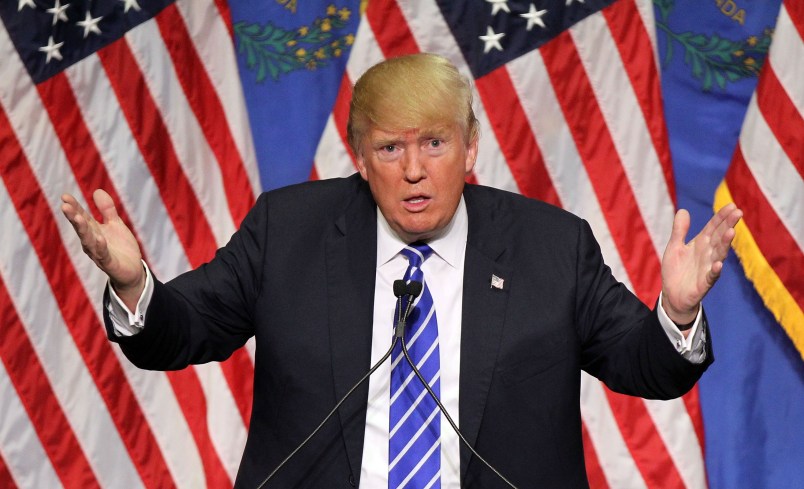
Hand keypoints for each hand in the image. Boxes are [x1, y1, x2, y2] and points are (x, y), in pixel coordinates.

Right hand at [61, 190, 144, 307]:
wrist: (132, 270)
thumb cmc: (120, 247)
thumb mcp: (115, 224)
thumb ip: (107, 209)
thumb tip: (97, 190)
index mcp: (93, 231)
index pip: (81, 217)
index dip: (74, 207)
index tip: (64, 196)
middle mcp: (92, 242)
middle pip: (81, 228)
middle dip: (73, 216)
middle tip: (65, 205)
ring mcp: (99, 253)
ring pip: (88, 240)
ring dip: (83, 230)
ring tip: (78, 218)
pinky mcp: (109, 263)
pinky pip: (103, 254)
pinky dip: (100, 246)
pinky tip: (99, 238)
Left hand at [661, 203, 742, 324]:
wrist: (672, 295)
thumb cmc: (676, 270)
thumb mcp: (674, 247)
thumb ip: (679, 231)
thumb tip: (683, 210)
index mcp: (700, 244)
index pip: (713, 227)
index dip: (721, 217)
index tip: (731, 205)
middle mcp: (707, 254)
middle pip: (719, 237)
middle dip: (728, 225)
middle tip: (738, 212)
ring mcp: (708, 268)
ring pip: (719, 254)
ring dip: (725, 244)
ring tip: (731, 232)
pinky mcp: (704, 283)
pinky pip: (711, 276)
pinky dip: (715, 270)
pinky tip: (718, 264)